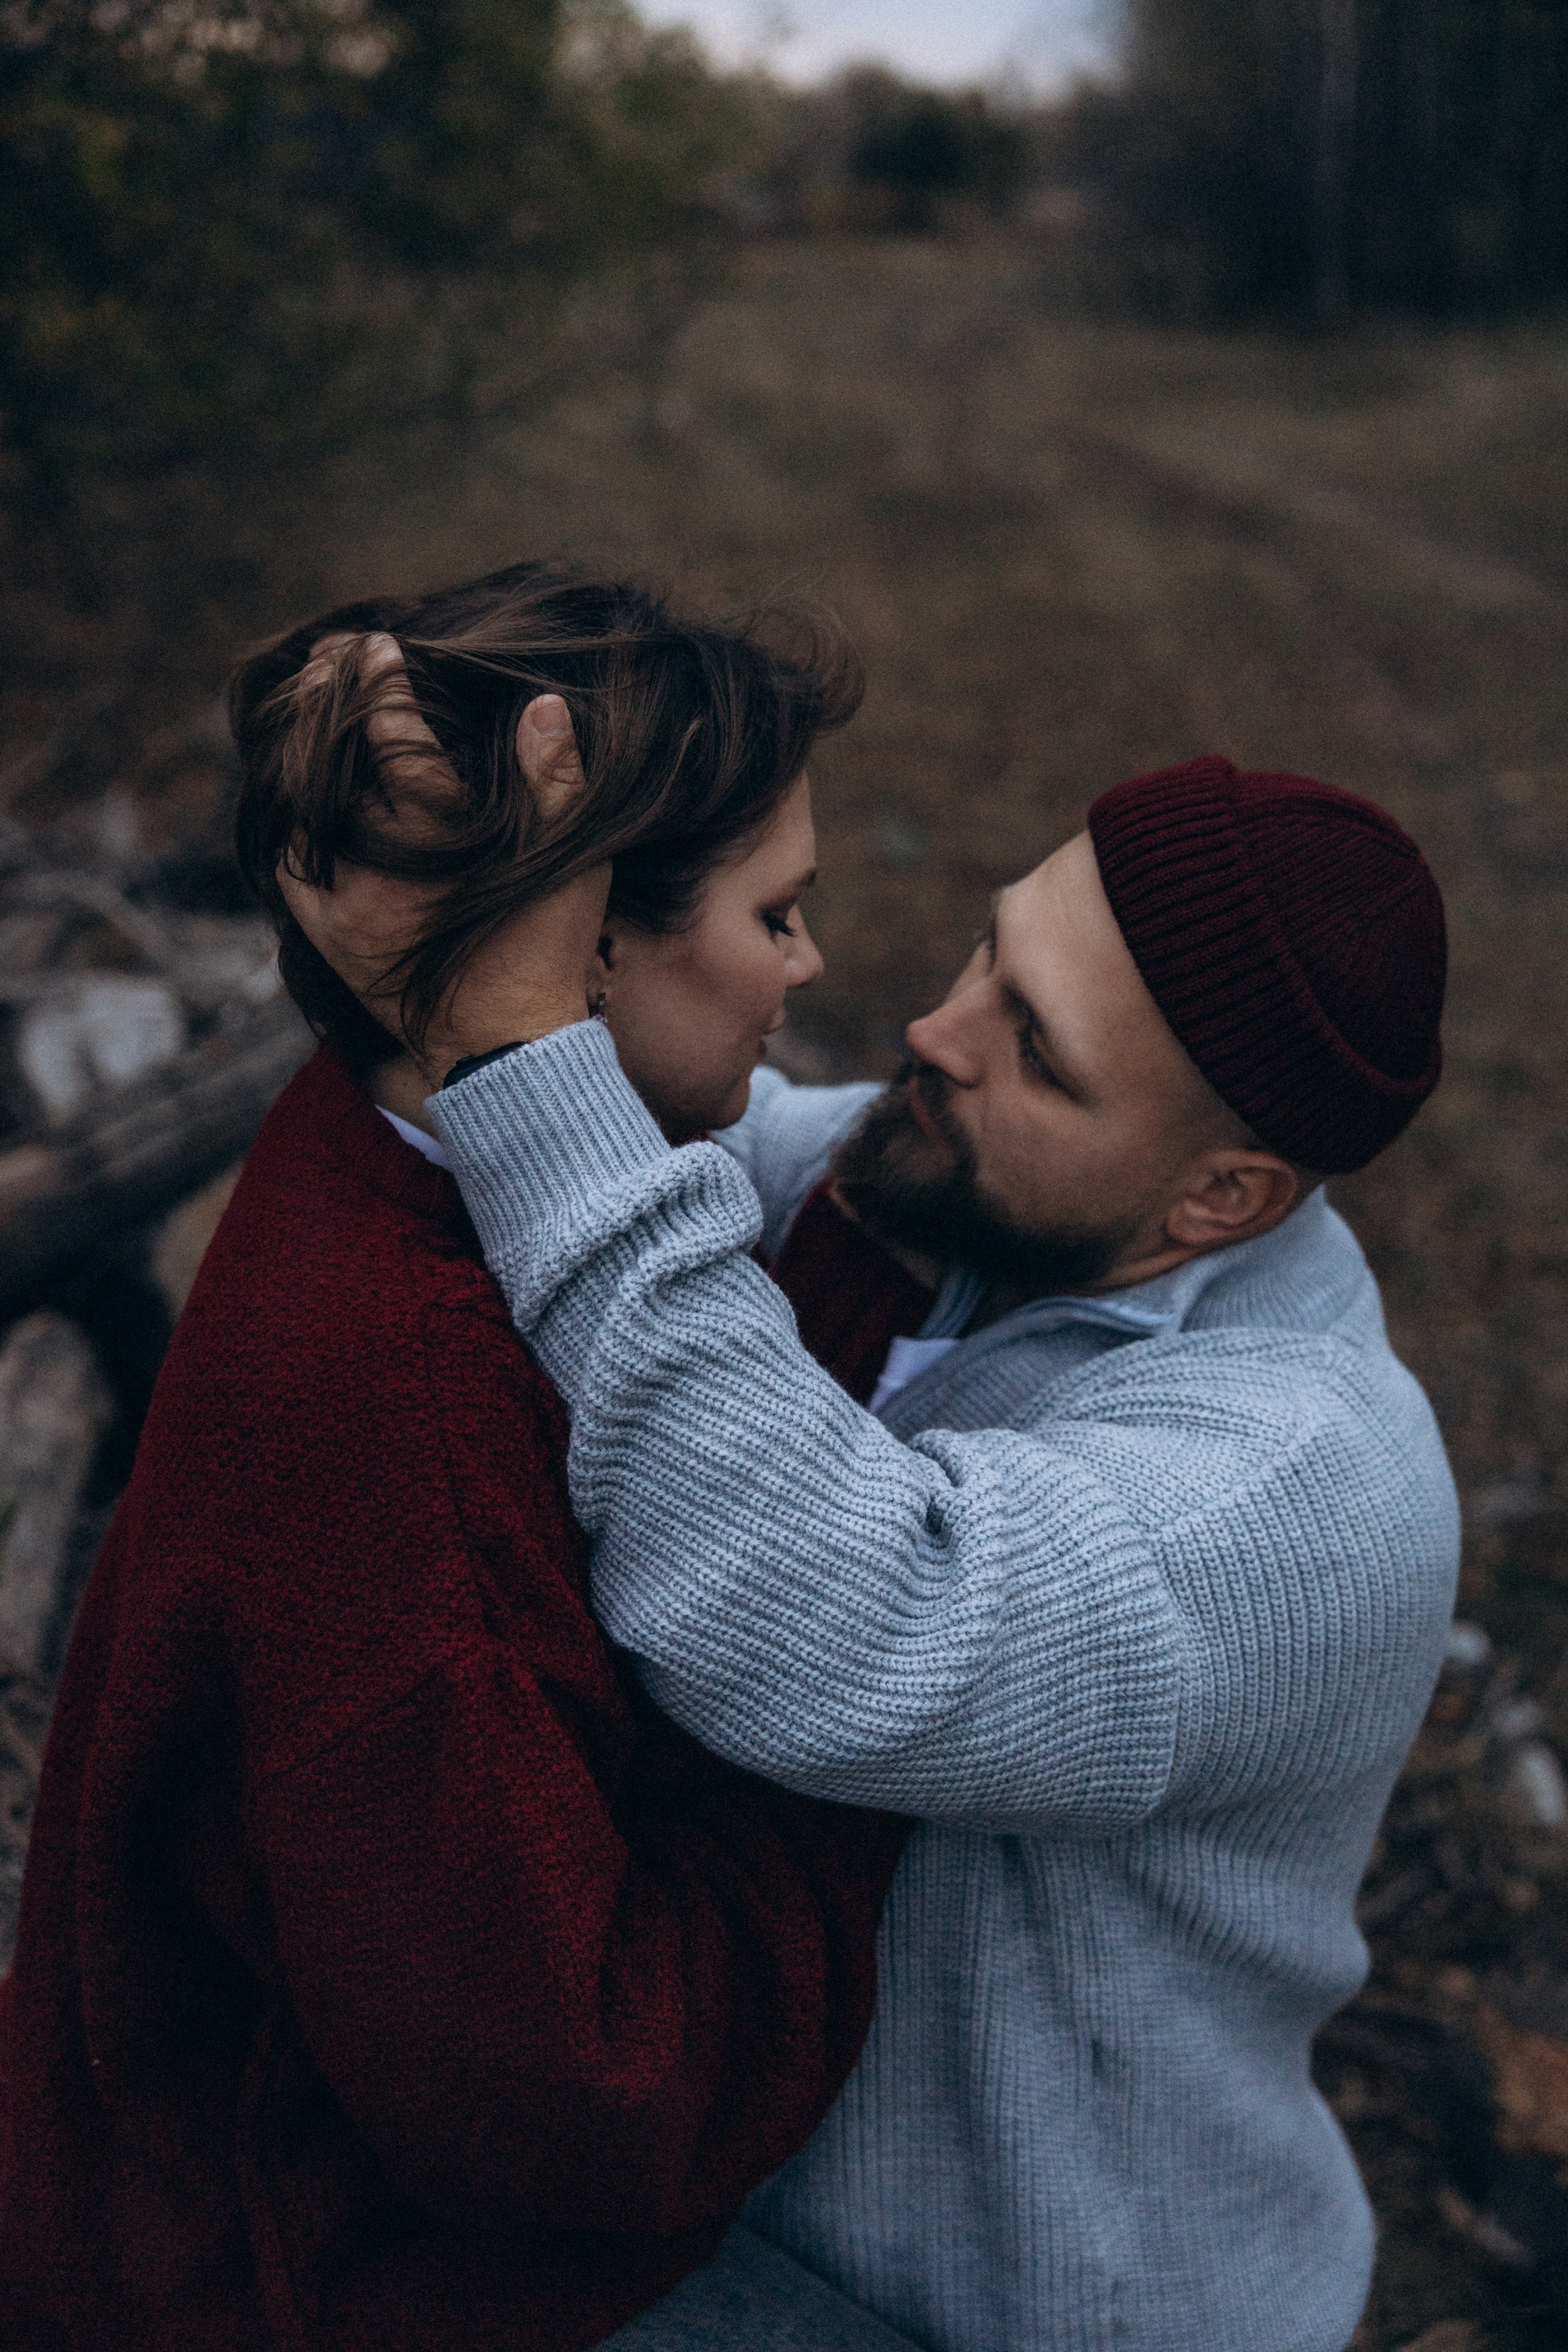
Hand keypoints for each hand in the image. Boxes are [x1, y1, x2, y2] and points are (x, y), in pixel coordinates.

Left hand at [277, 633, 609, 1084]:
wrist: (506, 1049)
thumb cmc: (548, 949)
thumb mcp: (572, 864)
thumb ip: (558, 781)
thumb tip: (542, 704)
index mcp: (438, 841)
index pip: (396, 741)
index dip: (385, 686)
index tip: (381, 647)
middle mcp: (378, 867)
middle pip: (335, 764)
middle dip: (331, 701)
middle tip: (332, 657)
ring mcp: (344, 903)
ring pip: (302, 808)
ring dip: (303, 751)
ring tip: (310, 706)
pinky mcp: (327, 935)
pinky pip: (291, 866)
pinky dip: (290, 823)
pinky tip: (297, 792)